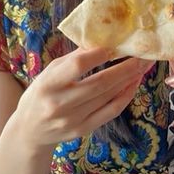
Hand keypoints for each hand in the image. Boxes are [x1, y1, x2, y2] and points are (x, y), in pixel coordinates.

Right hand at [14, 48, 153, 149]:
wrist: (30, 131)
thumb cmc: (40, 95)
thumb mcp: (49, 73)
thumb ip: (73, 60)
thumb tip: (102, 42)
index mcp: (48, 84)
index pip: (77, 66)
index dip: (99, 54)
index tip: (116, 45)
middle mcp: (60, 103)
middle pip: (100, 83)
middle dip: (125, 68)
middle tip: (143, 56)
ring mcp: (73, 119)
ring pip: (108, 96)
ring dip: (129, 79)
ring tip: (142, 66)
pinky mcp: (84, 130)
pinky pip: (111, 111)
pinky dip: (125, 96)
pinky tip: (134, 84)